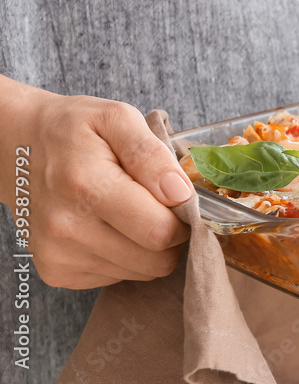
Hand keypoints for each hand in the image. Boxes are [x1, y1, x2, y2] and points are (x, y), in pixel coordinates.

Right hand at [2, 81, 192, 288]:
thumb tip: (180, 193)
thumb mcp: (117, 118)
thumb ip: (151, 155)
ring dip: (149, 247)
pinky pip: (116, 277)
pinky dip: (125, 256)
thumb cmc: (73, 129)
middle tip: (162, 206)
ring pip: (140, 272)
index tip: (180, 199)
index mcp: (87, 187)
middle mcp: (67, 228)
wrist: (17, 149)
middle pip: (154, 261)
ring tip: (133, 212)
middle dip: (172, 236)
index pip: (160, 232)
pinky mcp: (56, 272)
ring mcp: (58, 255)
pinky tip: (111, 226)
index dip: (185, 219)